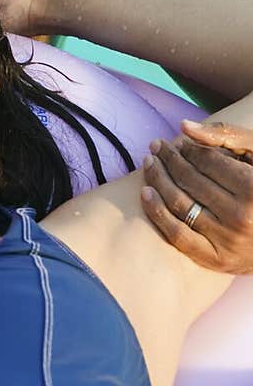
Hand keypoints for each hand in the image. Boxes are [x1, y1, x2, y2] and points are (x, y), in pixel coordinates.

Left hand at [141, 119, 252, 273]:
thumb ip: (226, 135)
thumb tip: (184, 126)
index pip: (207, 160)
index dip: (187, 148)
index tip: (176, 141)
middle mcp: (241, 216)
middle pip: (190, 180)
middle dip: (168, 159)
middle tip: (156, 146)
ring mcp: (227, 240)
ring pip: (179, 203)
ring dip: (157, 179)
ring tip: (149, 163)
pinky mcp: (215, 259)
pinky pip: (177, 234)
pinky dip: (157, 212)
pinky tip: (146, 192)